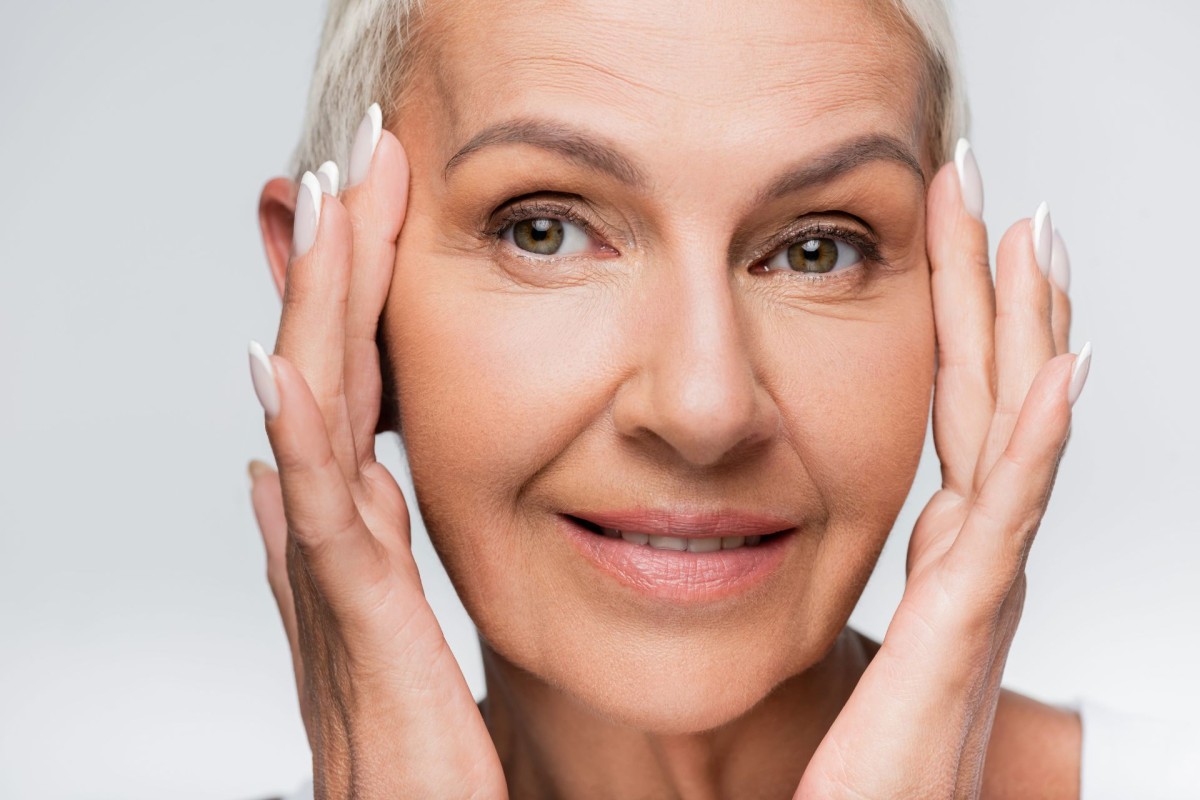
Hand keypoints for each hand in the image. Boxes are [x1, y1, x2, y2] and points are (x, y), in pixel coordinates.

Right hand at [247, 108, 506, 798]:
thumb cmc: (411, 758)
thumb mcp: (386, 632)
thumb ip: (339, 554)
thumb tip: (282, 479)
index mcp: (357, 544)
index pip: (358, 398)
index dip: (357, 303)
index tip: (374, 216)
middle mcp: (334, 550)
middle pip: (333, 387)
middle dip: (336, 277)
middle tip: (345, 173)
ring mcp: (334, 587)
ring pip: (321, 428)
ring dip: (317, 316)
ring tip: (320, 215)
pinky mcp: (351, 634)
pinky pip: (323, 524)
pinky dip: (301, 440)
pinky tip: (284, 365)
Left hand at [795, 144, 1089, 798]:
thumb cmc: (859, 758)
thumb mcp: (853, 638)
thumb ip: (850, 573)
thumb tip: (806, 521)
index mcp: (944, 553)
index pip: (955, 408)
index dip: (960, 319)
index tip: (953, 234)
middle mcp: (974, 556)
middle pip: (989, 397)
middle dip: (994, 292)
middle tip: (995, 194)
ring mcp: (980, 586)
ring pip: (1012, 432)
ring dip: (1025, 331)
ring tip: (1037, 240)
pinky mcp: (963, 627)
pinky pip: (1008, 514)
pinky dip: (1037, 439)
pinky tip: (1060, 369)